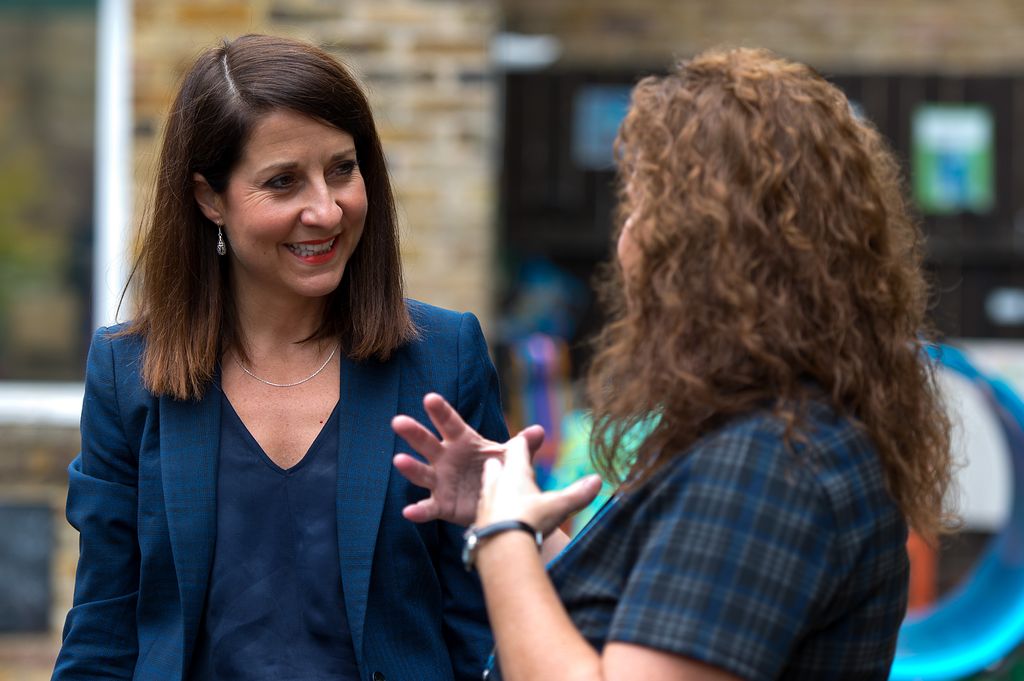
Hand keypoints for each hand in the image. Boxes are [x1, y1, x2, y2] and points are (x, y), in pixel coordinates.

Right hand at [391, 393, 545, 525]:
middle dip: (414, 433)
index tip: (430, 398)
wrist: (498, 502)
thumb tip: (538, 431)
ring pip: (423, 473)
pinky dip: (419, 511)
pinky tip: (408, 511)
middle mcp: (446, 459)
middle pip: (428, 443)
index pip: (451, 423)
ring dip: (410, 467)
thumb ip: (522, 447)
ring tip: (399, 460)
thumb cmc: (499, 470)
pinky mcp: (442, 504)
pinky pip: (429, 507)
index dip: (441, 412)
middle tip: (398, 421)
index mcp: (463, 442)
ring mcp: (441, 481)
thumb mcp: (512, 459)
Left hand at [476, 434, 601, 536]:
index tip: (528, 438)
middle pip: (494, 466)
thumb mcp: (558, 507)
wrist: (501, 550)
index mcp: (514, 473)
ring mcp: (483, 505)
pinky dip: (491, 515)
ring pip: (486, 489)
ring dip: (495, 491)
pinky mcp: (477, 525)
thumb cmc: (530, 520)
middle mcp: (495, 484)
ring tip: (506, 498)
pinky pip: (483, 514)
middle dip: (502, 465)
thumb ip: (578, 494)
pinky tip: (499, 525)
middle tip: (511, 469)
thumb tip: (598, 480)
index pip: (516, 447)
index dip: (523, 442)